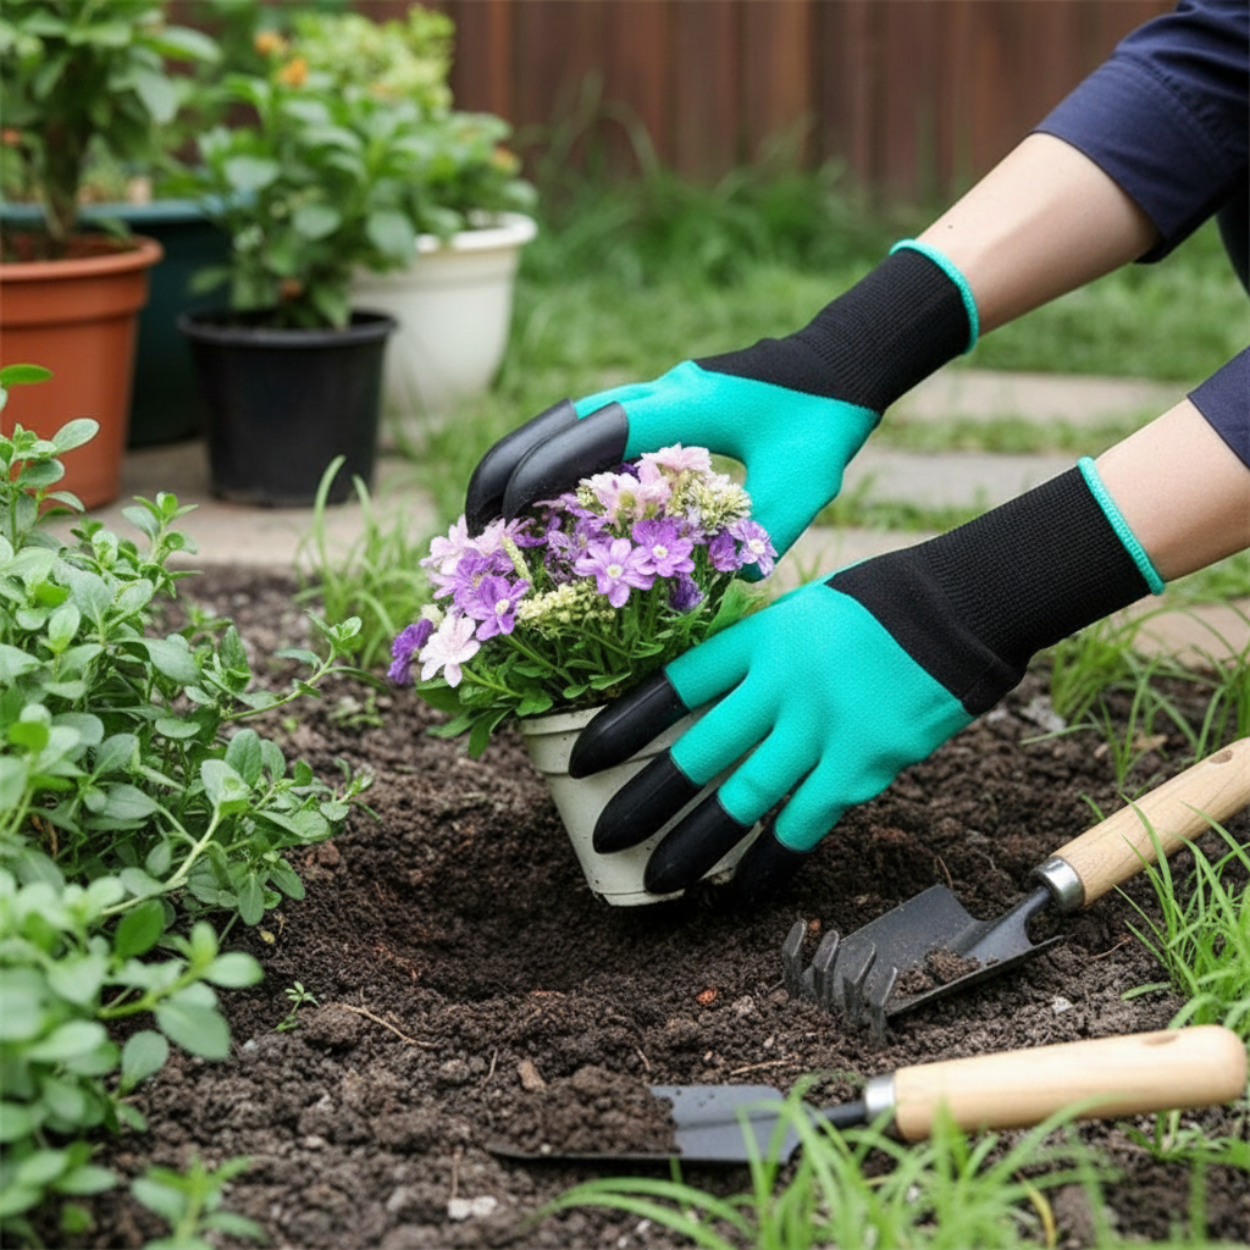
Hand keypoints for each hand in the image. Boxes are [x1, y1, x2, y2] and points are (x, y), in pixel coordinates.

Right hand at [465, 242, 978, 561]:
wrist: (842, 360)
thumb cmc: (825, 420)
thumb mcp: (802, 484)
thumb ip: (761, 533)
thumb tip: (721, 583)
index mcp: (688, 404)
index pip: (600, 432)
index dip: (548, 468)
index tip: (508, 509)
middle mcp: (658, 389)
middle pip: (561, 418)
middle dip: (509, 465)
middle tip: (475, 521)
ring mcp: (654, 390)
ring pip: (567, 417)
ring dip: (523, 457)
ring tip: (490, 509)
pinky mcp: (658, 400)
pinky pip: (591, 426)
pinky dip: (555, 457)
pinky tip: (542, 495)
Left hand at [569, 579, 973, 899]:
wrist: (959, 609)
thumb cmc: (877, 604)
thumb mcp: (799, 611)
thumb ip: (755, 655)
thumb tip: (712, 695)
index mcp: (758, 640)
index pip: (673, 687)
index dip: (624, 726)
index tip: (586, 758)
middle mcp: (780, 686)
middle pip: (697, 752)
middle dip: (646, 800)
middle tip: (604, 836)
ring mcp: (820, 728)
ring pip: (743, 798)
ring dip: (695, 842)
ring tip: (657, 878)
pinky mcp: (861, 765)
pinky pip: (805, 822)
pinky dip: (771, 859)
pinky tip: (741, 888)